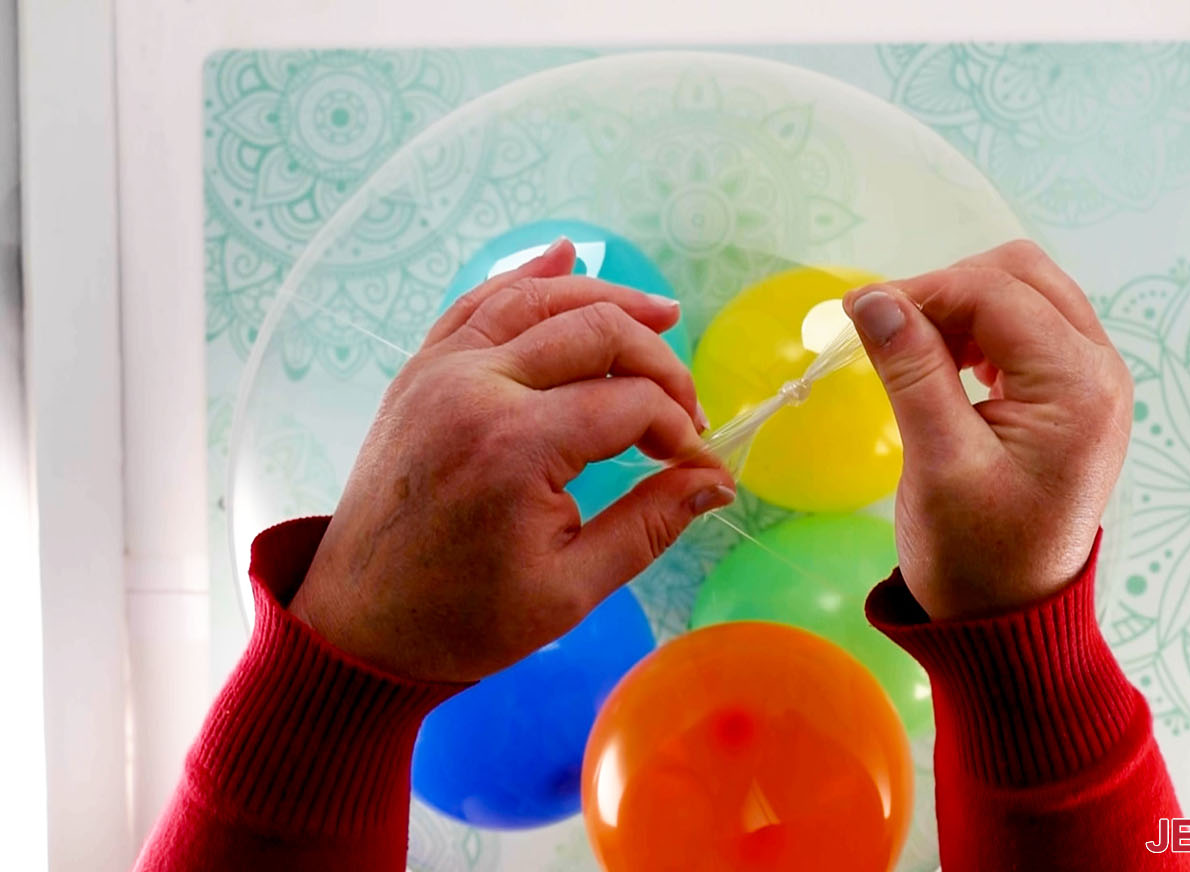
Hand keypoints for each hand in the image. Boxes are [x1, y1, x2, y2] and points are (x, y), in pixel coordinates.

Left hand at [289, 239, 734, 682]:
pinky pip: (478, 303)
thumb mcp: (570, 589)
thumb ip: (649, 525)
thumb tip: (716, 481)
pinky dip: (525, 279)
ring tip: (662, 314)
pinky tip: (565, 258)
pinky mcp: (420, 372)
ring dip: (605, 299)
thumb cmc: (464, 619)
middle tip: (687, 409)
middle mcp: (476, 387)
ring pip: (537, 300)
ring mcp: (440, 371)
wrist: (358, 623)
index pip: (630, 405)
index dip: (678, 431)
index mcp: (514, 446)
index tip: (698, 466)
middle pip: (593, 332)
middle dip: (657, 362)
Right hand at [843, 240, 1131, 620]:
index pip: (996, 293)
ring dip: (962, 307)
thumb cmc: (975, 558)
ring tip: (910, 352)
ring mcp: (1090, 382)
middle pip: (1021, 276)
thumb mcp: (938, 462)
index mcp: (1080, 387)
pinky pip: (1026, 330)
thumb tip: (872, 299)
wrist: (1008, 622)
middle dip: (948, 289)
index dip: (923, 291)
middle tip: (886, 330)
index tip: (858, 314)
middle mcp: (1099, 371)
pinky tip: (943, 366)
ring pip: (1024, 295)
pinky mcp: (1071, 396)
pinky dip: (978, 332)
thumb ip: (911, 371)